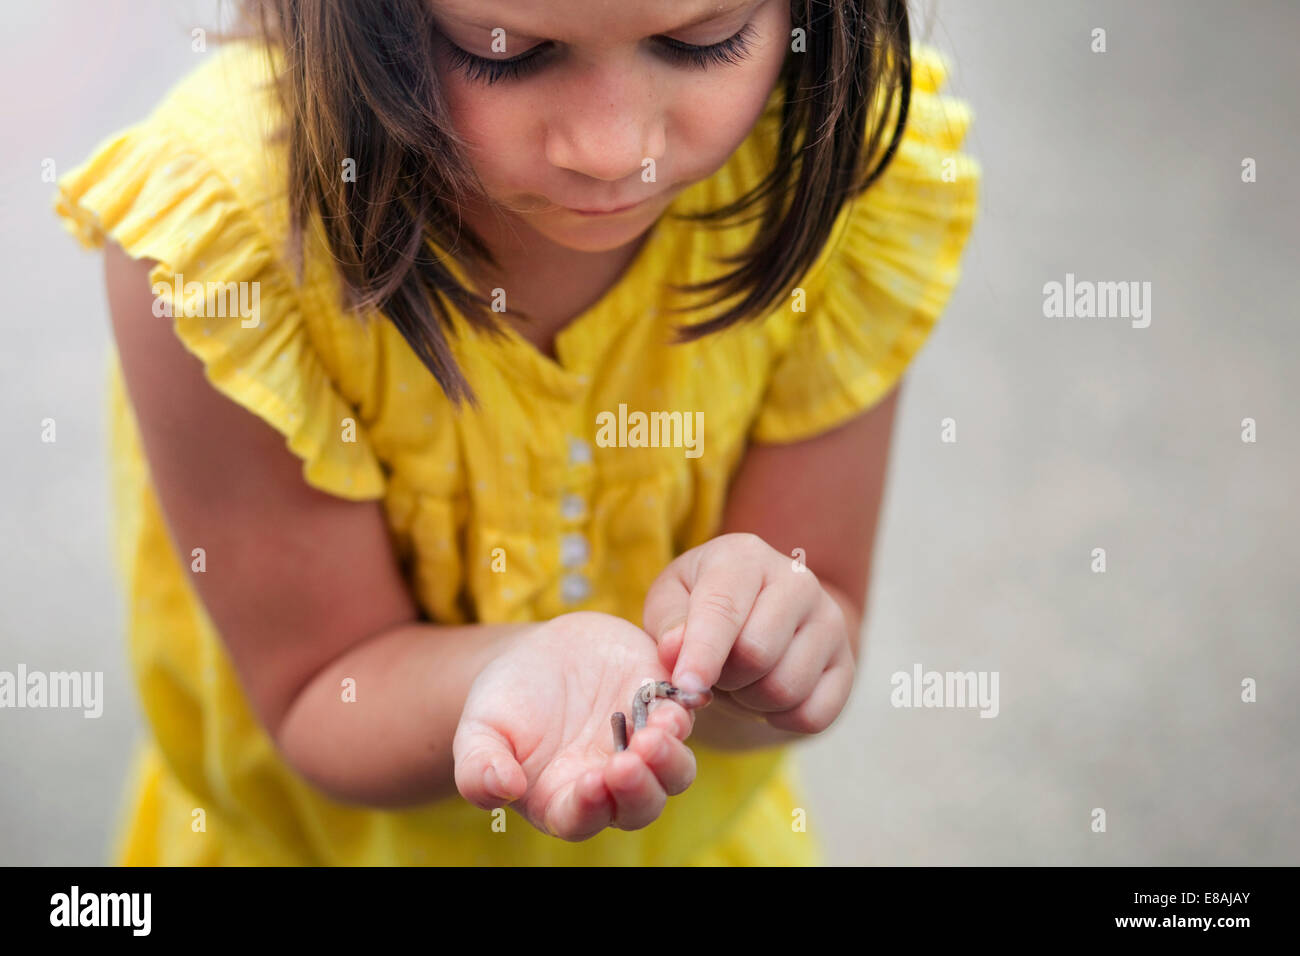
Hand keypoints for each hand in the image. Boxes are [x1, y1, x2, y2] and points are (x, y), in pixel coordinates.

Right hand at [452, 611, 699, 840]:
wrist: (538, 653)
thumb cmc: (504, 704)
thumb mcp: (479, 732)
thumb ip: (480, 769)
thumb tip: (502, 789)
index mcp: (565, 799)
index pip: (582, 819)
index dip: (589, 807)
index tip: (592, 783)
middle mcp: (613, 781)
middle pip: (641, 805)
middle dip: (640, 788)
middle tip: (631, 759)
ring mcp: (643, 744)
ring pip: (675, 768)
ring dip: (671, 756)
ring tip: (659, 728)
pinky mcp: (663, 704)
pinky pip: (685, 712)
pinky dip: (686, 706)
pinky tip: (677, 691)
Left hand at [643, 532, 853, 736]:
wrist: (753, 615)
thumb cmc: (699, 605)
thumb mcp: (670, 602)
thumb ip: (667, 624)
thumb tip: (676, 651)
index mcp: (745, 557)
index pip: (724, 609)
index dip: (703, 654)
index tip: (686, 687)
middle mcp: (797, 581)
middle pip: (757, 654)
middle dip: (724, 678)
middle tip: (715, 671)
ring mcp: (830, 621)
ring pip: (785, 689)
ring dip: (750, 701)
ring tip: (741, 679)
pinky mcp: (847, 663)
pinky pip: (814, 715)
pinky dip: (781, 719)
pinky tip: (768, 696)